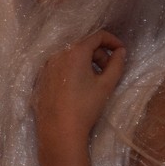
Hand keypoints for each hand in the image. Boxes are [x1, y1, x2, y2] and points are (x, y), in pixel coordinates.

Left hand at [34, 29, 125, 145]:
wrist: (60, 129)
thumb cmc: (86, 106)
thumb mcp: (106, 85)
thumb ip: (116, 64)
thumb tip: (121, 52)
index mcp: (74, 52)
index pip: (96, 36)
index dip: (112, 40)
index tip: (121, 51)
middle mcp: (58, 53)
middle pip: (83, 45)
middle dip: (100, 54)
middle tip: (109, 70)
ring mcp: (48, 65)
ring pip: (72, 54)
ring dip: (87, 61)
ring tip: (96, 79)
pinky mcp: (43, 76)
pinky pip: (61, 64)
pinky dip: (74, 68)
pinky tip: (80, 85)